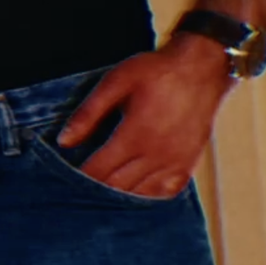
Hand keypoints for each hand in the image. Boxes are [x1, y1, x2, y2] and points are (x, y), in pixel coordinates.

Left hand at [55, 40, 231, 197]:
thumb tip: (64, 142)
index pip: (98, 171)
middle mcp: (156, 155)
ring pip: (139, 194)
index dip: (77, 178)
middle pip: (116, 187)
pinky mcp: (189, 164)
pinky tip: (133, 190)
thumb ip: (88, 114)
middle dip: (93, 189)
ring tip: (99, 191)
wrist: (203, 68)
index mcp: (134, 136)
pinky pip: (164, 192)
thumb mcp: (115, 83)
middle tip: (76, 188)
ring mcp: (176, 163)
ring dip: (118, 195)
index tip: (63, 179)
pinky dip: (146, 196)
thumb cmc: (156, 72)